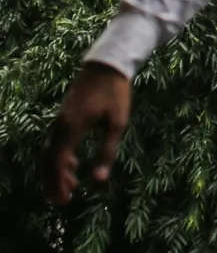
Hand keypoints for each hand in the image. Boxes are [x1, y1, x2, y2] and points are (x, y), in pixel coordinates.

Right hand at [44, 62, 130, 203]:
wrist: (107, 65)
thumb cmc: (116, 93)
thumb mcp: (117, 123)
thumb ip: (107, 151)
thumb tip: (99, 180)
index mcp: (71, 129)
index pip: (59, 163)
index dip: (59, 183)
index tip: (64, 200)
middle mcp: (60, 126)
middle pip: (50, 160)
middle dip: (54, 182)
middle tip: (62, 201)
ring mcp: (60, 121)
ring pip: (51, 152)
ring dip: (57, 171)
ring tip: (70, 187)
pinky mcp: (64, 117)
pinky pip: (56, 142)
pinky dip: (60, 157)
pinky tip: (73, 164)